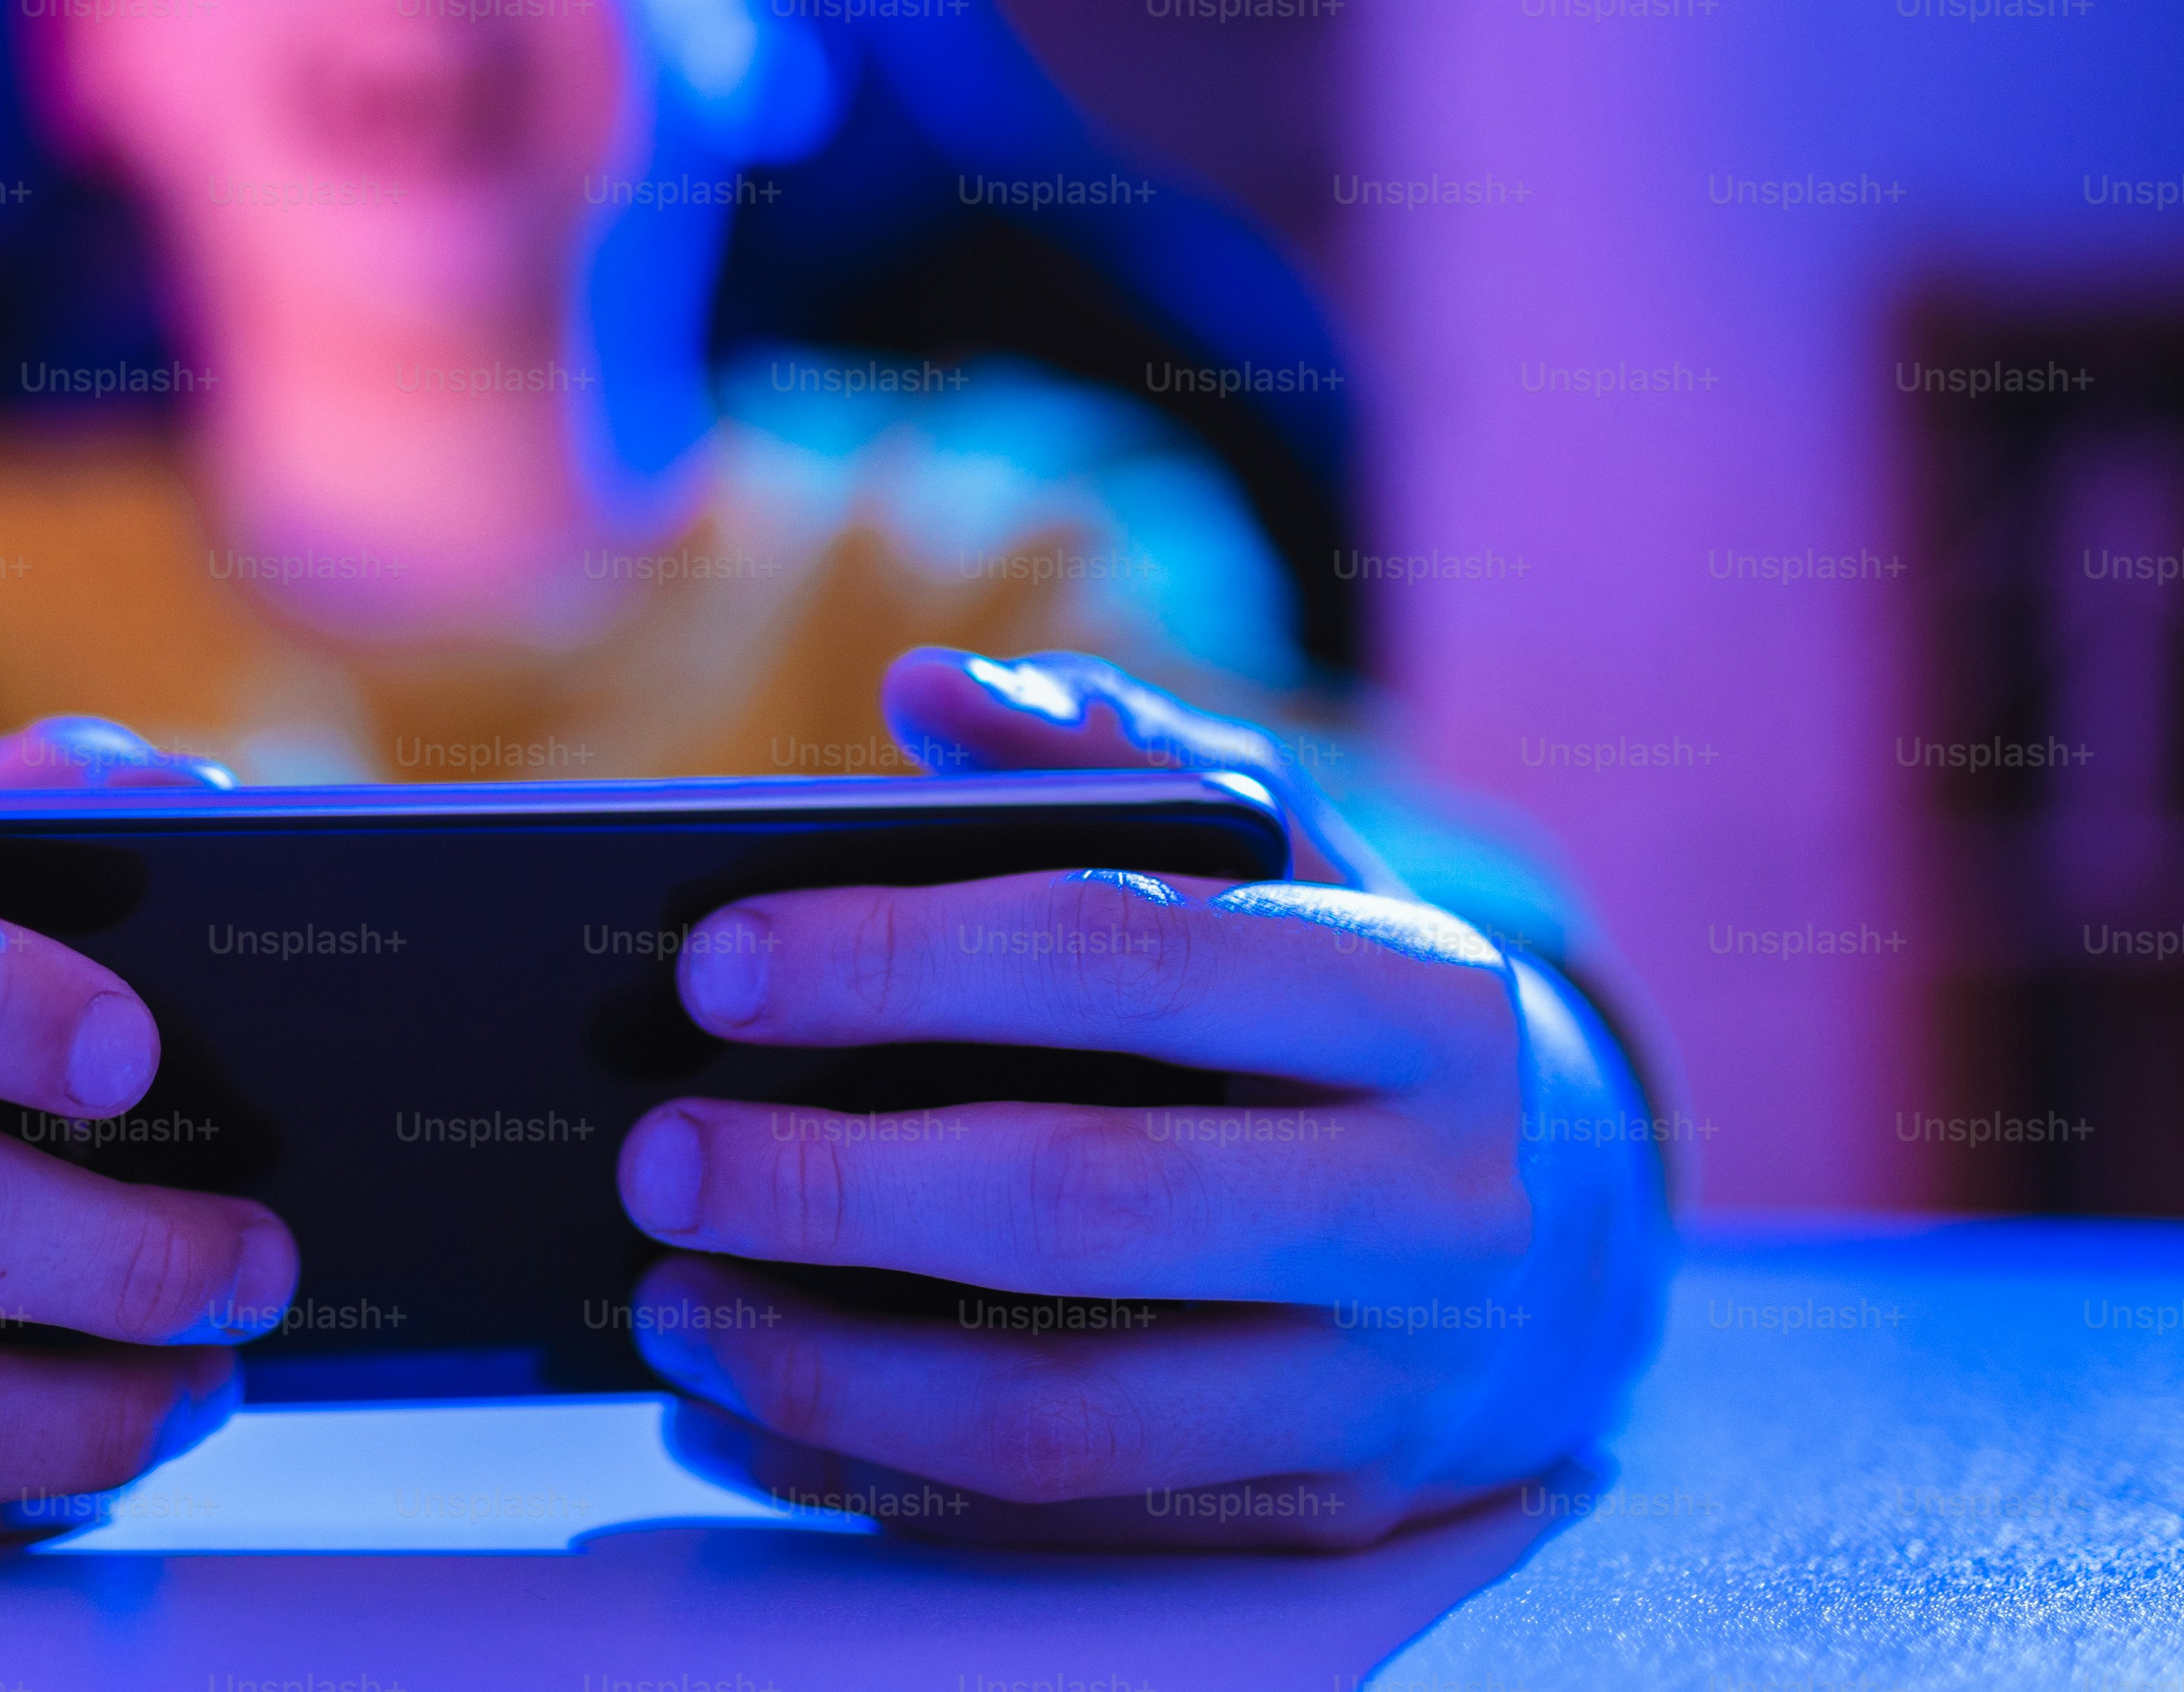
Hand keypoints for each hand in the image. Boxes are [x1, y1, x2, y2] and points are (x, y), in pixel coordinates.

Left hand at [615, 650, 1665, 1546]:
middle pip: (1090, 1202)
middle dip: (838, 1188)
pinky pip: (1065, 1522)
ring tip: (670, 1310)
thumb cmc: (1343, 1000)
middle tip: (658, 1159)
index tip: (715, 968)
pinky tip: (735, 1420)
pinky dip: (872, 1480)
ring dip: (829, 1374)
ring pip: (1067, 1413)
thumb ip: (1107, 750)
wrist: (1560, 1221)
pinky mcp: (1319, 1512)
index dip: (903, 958)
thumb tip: (934, 694)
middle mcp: (1430, 1201)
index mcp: (1417, 994)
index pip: (1125, 956)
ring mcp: (1381, 1383)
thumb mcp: (1278, 852)